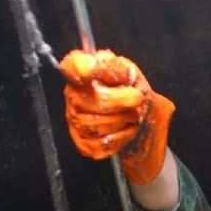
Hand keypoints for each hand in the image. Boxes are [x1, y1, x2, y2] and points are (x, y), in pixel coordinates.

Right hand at [59, 49, 175, 182]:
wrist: (138, 114)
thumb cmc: (129, 89)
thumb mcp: (128, 70)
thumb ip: (117, 67)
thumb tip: (109, 67)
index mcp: (81, 71)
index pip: (72, 66)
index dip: (81, 67)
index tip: (91, 67)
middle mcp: (73, 95)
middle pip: (99, 101)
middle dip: (125, 102)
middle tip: (137, 100)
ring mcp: (75, 121)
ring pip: (100, 126)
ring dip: (124, 121)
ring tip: (131, 115)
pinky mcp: (82, 142)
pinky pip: (102, 144)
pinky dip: (121, 138)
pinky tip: (124, 129)